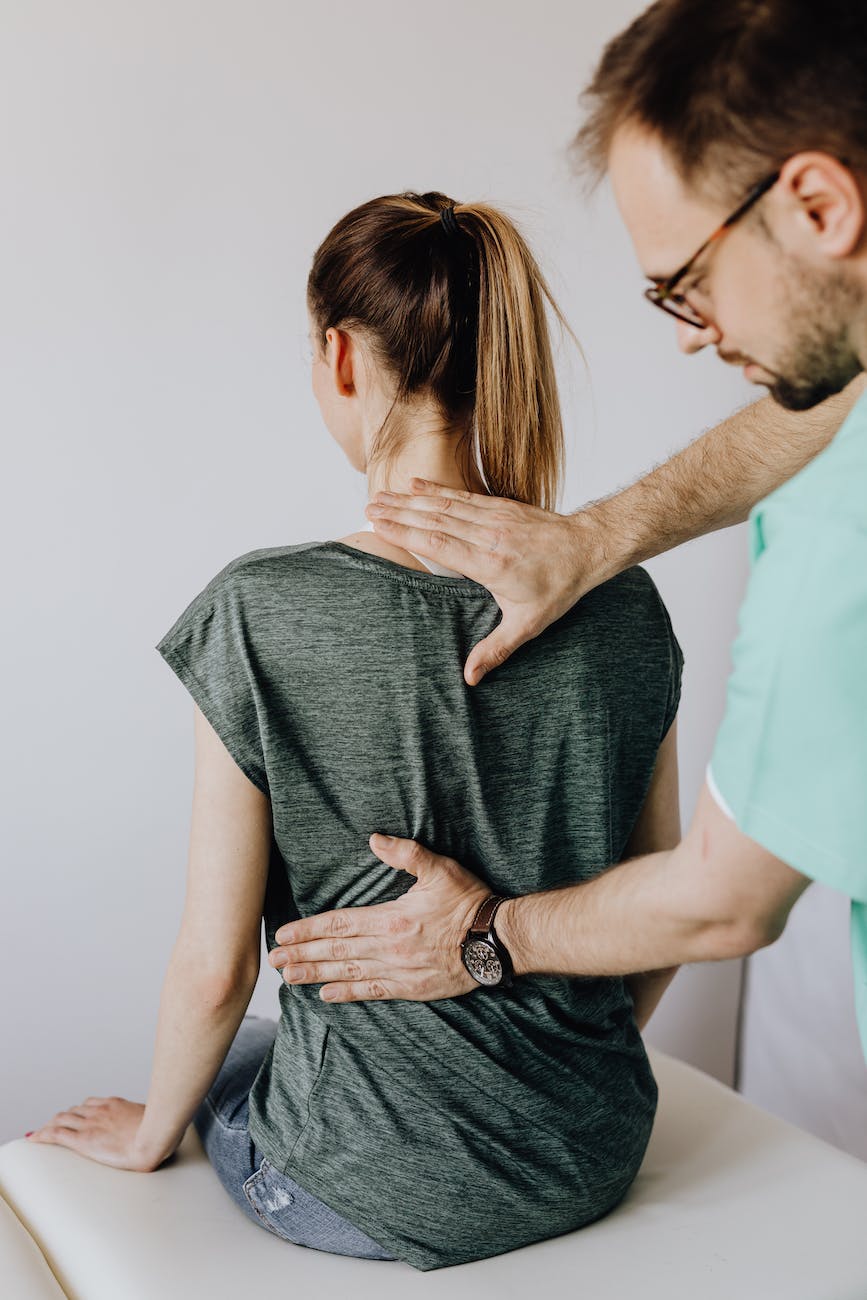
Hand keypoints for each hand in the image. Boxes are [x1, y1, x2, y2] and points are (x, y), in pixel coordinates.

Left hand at [25, 1097, 163, 1171]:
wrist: (156, 1136)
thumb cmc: (159, 1130)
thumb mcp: (151, 1119)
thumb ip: (143, 1121)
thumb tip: (151, 1124)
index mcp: (115, 1104)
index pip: (89, 1104)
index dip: (78, 1111)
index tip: (74, 1115)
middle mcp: (99, 1111)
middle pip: (73, 1111)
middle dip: (62, 1118)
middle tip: (54, 1126)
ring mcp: (90, 1124)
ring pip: (61, 1120)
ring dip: (50, 1125)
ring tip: (42, 1133)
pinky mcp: (83, 1140)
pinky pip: (56, 1134)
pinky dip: (42, 1135)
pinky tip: (35, 1139)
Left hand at [268, 833, 493, 1001]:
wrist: (497, 940)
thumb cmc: (469, 901)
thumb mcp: (440, 868)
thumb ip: (406, 853)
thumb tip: (374, 839)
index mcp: (390, 918)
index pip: (338, 925)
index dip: (308, 930)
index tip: (284, 933)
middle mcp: (389, 947)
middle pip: (335, 951)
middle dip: (302, 954)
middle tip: (273, 960)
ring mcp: (398, 970)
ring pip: (348, 973)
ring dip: (315, 975)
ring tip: (289, 977)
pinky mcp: (411, 988)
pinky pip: (372, 992)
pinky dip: (347, 994)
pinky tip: (326, 995)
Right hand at [365, 480, 597, 683]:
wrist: (589, 548)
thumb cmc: (559, 586)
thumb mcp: (529, 624)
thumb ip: (496, 648)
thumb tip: (470, 677)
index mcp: (491, 565)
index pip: (438, 545)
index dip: (406, 534)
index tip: (378, 526)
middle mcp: (489, 536)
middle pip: (435, 521)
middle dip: (399, 513)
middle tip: (368, 508)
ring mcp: (495, 518)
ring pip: (445, 505)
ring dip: (411, 499)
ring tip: (382, 495)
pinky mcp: (501, 506)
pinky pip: (463, 496)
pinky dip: (438, 489)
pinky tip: (417, 484)